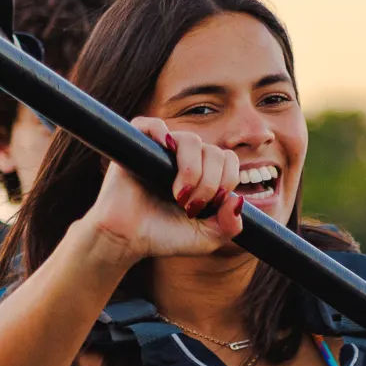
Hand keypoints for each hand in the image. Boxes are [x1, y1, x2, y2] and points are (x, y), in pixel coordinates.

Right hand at [81, 119, 245, 260]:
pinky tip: (165, 149)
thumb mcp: (206, 238)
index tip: (208, 207)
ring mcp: (161, 151)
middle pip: (214, 151)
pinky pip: (152, 124)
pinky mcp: (137, 146)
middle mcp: (184, 158)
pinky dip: (161, 131)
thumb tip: (238, 200)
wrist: (126, 241)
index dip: (226, 181)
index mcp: (203, 173)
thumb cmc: (163, 236)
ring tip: (178, 195)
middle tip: (190, 206)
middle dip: (209, 183)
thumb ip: (230, 226)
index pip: (228, 160)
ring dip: (192, 170)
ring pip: (190, 139)